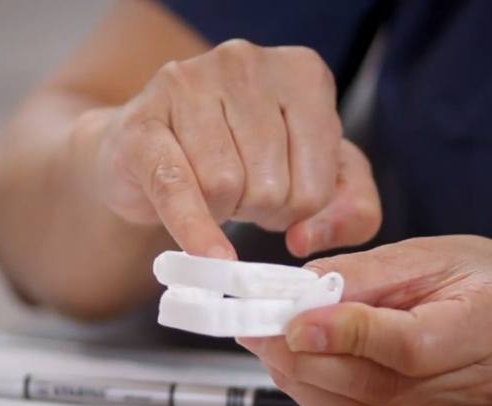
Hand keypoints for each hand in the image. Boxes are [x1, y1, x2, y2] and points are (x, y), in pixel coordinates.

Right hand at [83, 39, 379, 257]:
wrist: (159, 149)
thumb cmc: (241, 159)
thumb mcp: (317, 178)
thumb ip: (350, 209)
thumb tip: (307, 239)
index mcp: (302, 74)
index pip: (319, 182)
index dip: (296, 209)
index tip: (275, 194)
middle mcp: (247, 62)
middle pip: (272, 186)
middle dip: (257, 209)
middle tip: (239, 192)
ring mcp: (189, 84)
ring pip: (226, 187)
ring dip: (220, 210)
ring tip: (209, 188)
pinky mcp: (143, 122)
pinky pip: (177, 188)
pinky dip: (194, 228)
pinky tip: (208, 254)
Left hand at [238, 235, 491, 405]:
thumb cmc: (477, 278)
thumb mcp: (428, 257)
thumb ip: (367, 273)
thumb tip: (306, 287)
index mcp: (480, 328)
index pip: (406, 345)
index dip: (344, 334)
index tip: (295, 321)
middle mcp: (474, 387)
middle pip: (374, 388)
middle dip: (302, 359)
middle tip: (259, 331)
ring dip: (304, 384)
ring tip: (270, 349)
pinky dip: (323, 402)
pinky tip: (300, 375)